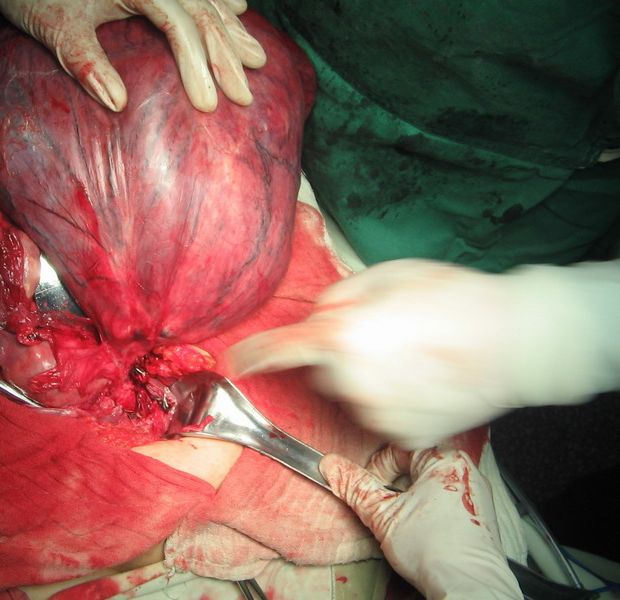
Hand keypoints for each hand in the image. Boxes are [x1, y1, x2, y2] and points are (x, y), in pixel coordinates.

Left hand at [0, 0, 266, 111]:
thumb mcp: (56, 28)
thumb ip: (87, 63)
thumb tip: (119, 103)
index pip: (180, 25)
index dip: (198, 64)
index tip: (209, 104)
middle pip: (202, 12)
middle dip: (227, 54)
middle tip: (245, 94)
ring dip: (231, 28)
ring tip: (256, 58)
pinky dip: (217, 0)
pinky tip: (236, 8)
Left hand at [226, 259, 515, 447]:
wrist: (517, 341)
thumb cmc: (454, 299)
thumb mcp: (388, 275)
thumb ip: (340, 298)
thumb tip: (322, 318)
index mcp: (342, 335)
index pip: (279, 350)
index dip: (251, 356)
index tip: (232, 364)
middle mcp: (351, 381)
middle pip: (325, 371)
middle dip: (343, 354)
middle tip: (391, 335)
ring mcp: (376, 414)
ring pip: (355, 395)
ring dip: (371, 379)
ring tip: (418, 356)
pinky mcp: (402, 435)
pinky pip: (382, 416)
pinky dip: (396, 402)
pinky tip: (427, 382)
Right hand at [320, 446, 521, 599]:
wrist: (467, 586)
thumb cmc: (435, 550)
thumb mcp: (381, 513)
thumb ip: (354, 486)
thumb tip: (332, 466)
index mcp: (445, 459)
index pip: (398, 450)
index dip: (377, 468)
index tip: (372, 488)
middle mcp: (465, 470)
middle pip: (415, 465)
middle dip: (394, 485)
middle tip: (386, 506)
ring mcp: (475, 493)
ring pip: (430, 484)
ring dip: (411, 498)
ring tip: (404, 521)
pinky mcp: (479, 515)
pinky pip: (447, 500)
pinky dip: (430, 510)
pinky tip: (424, 531)